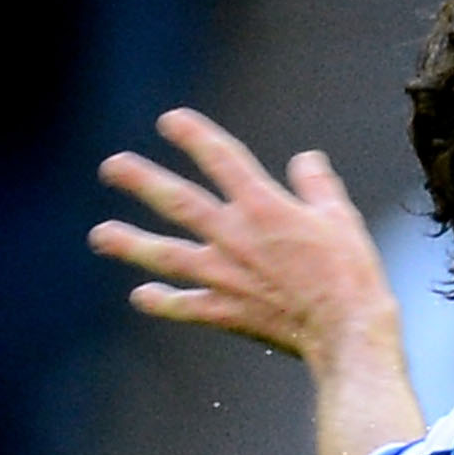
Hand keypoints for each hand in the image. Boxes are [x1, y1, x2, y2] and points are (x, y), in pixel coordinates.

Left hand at [92, 109, 393, 364]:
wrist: (347, 333)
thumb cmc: (352, 275)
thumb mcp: (342, 220)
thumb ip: (318, 186)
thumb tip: (306, 159)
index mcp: (265, 207)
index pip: (222, 160)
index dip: (194, 136)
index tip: (171, 121)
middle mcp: (235, 237)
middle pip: (178, 202)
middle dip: (142, 181)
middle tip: (111, 167)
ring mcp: (226, 276)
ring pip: (167, 255)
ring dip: (131, 244)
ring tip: (101, 236)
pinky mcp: (228, 312)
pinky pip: (187, 306)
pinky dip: (163, 302)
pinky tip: (141, 295)